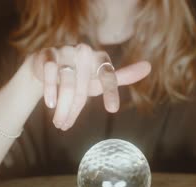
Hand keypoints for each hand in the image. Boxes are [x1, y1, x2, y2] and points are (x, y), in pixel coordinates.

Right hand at [30, 43, 150, 130]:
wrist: (47, 67)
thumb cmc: (79, 76)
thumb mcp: (99, 80)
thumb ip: (122, 77)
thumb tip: (149, 66)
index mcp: (99, 57)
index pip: (108, 75)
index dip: (111, 92)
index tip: (112, 110)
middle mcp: (84, 51)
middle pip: (82, 87)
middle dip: (74, 110)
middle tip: (65, 126)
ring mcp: (65, 52)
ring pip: (66, 83)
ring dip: (62, 107)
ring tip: (58, 123)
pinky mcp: (48, 55)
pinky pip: (50, 71)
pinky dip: (50, 89)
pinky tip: (50, 104)